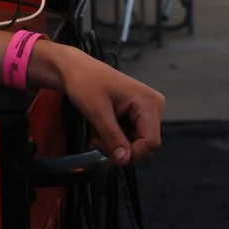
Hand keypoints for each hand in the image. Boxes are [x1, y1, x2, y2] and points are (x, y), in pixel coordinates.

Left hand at [30, 44, 163, 165]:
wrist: (75, 69)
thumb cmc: (85, 81)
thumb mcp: (97, 111)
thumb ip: (112, 137)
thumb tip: (124, 160)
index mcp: (148, 102)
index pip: (151, 142)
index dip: (131, 153)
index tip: (108, 153)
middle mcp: (154, 106)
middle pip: (145, 144)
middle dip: (120, 148)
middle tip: (97, 141)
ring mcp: (147, 110)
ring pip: (136, 143)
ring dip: (115, 144)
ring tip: (97, 133)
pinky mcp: (139, 114)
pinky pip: (131, 136)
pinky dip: (115, 138)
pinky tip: (102, 128)